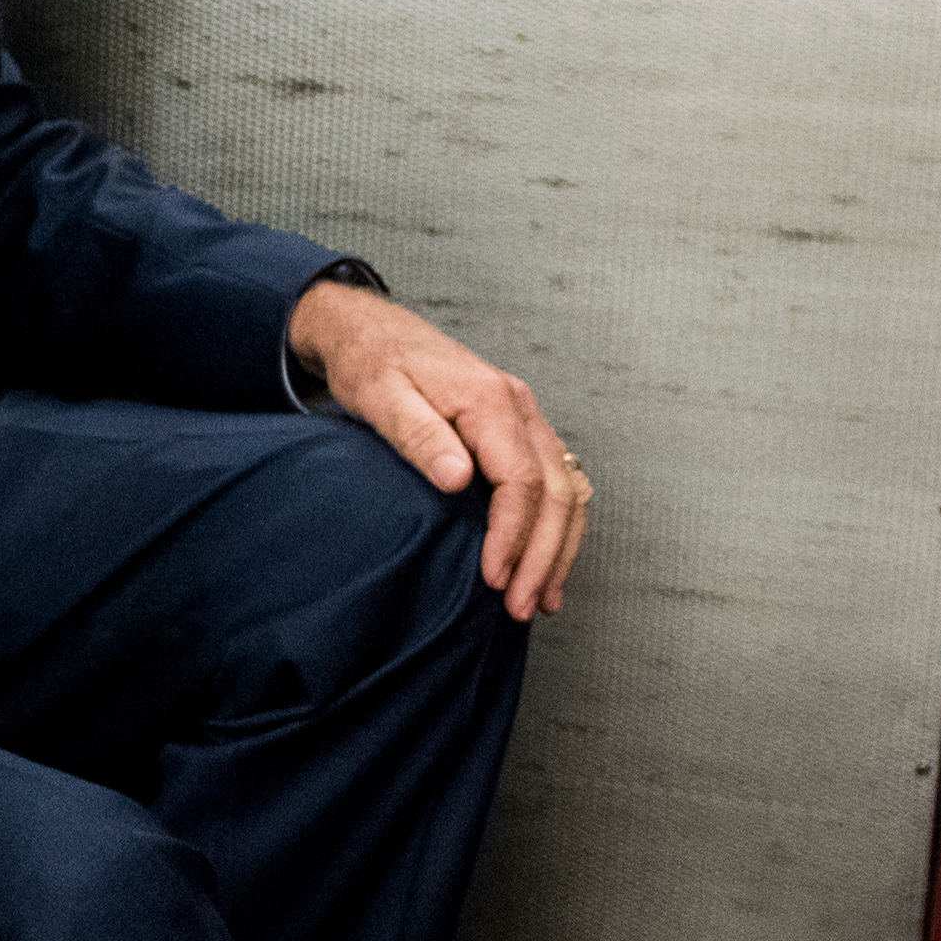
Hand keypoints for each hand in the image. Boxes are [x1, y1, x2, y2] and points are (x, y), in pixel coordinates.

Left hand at [289, 278, 589, 620]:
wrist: (372, 332)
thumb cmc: (372, 365)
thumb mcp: (381, 397)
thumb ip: (420, 436)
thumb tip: (459, 480)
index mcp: (490, 399)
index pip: (521, 481)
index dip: (512, 536)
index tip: (493, 580)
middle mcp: (520, 407)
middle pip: (557, 492)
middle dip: (544, 557)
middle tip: (521, 608)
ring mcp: (526, 418)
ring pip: (569, 490)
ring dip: (560, 549)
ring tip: (543, 601)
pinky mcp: (520, 431)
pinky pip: (558, 483)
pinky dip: (559, 527)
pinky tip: (546, 565)